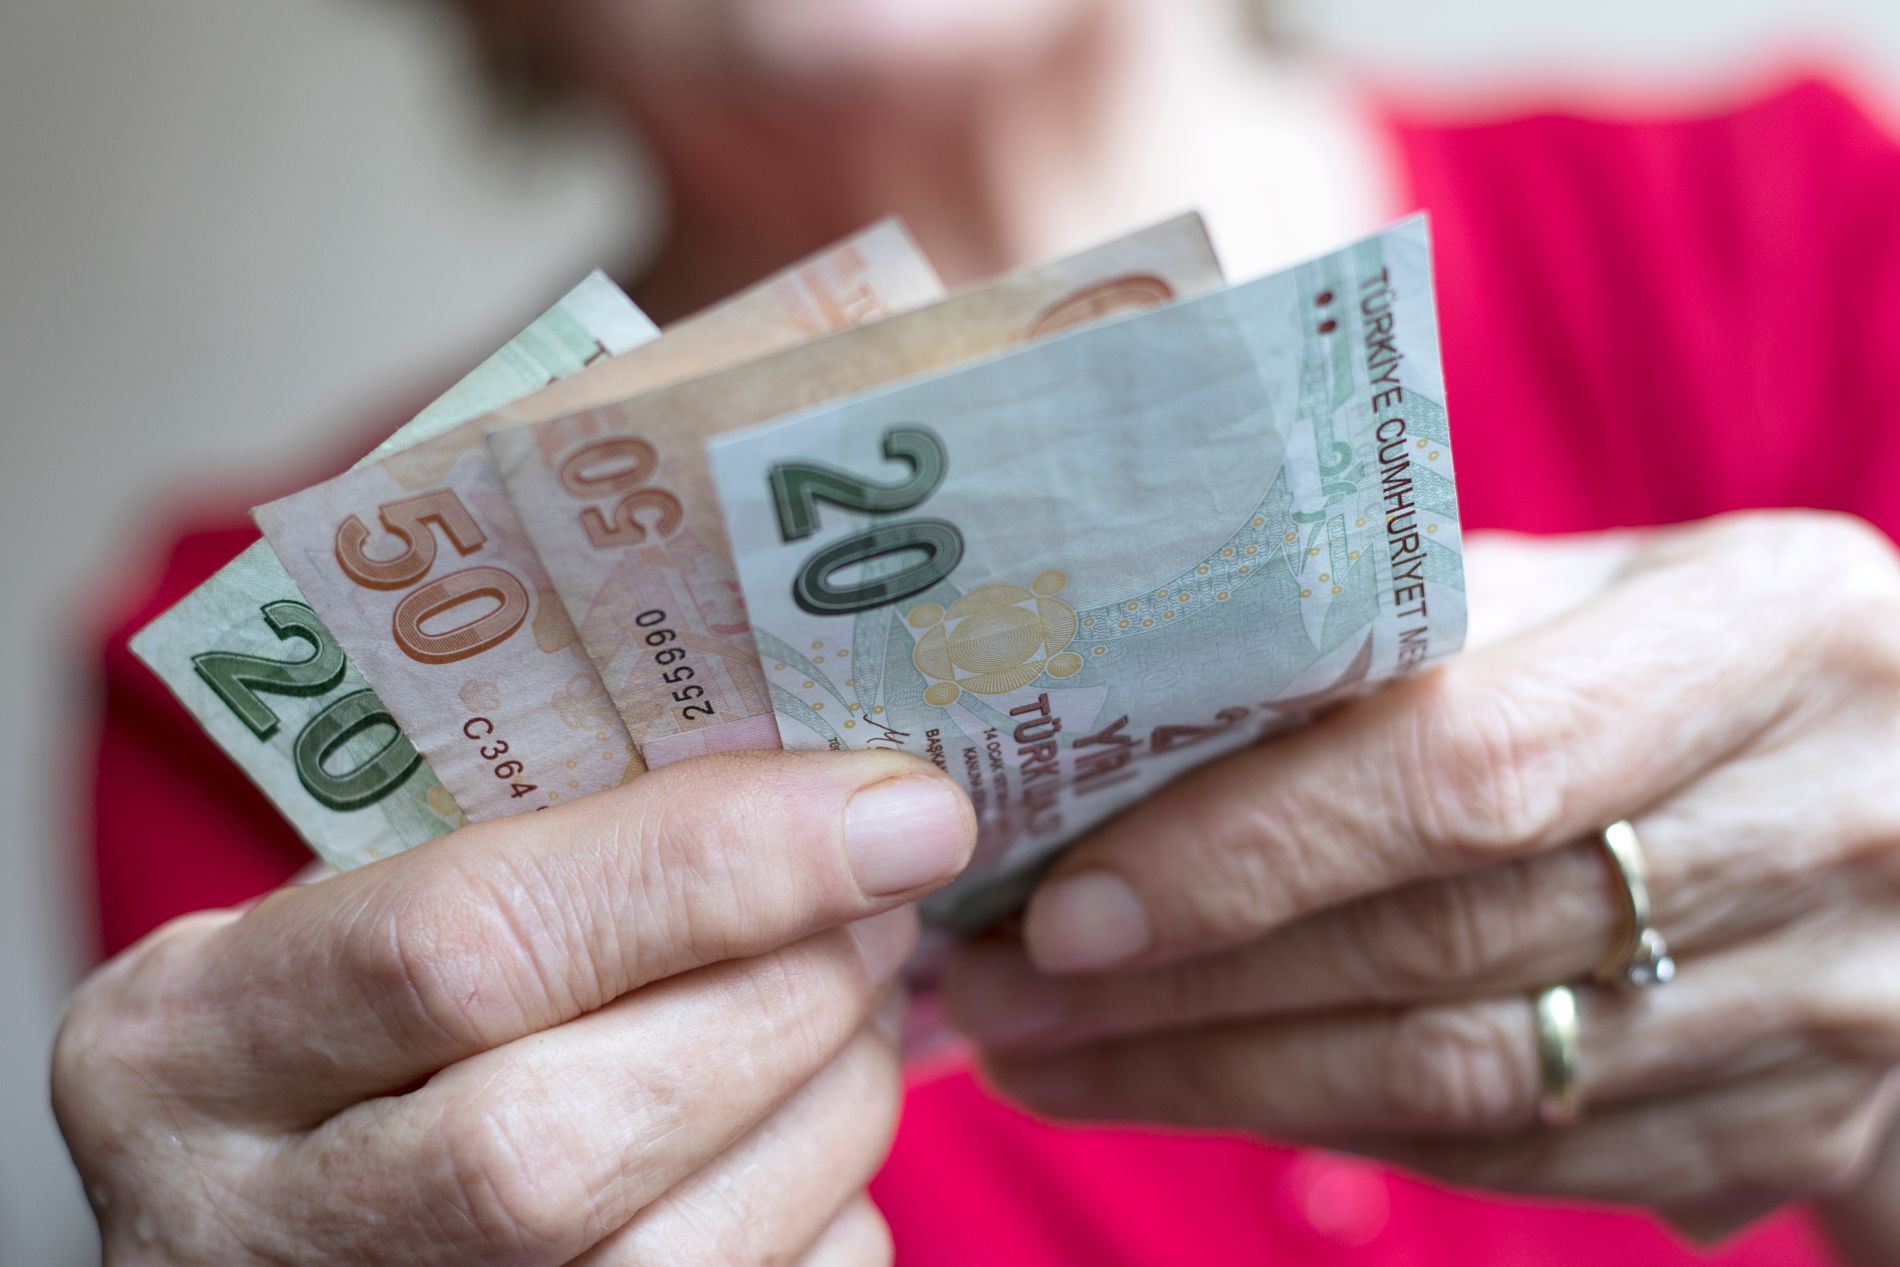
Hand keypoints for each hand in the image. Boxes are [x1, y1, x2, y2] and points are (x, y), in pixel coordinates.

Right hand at [54, 750, 974, 1265]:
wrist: (258, 1241)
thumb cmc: (327, 1040)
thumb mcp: (338, 917)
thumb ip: (522, 855)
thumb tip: (810, 790)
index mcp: (191, 1048)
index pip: (471, 945)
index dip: (711, 866)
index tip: (896, 807)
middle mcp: (262, 1235)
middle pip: (577, 1133)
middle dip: (788, 993)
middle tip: (880, 898)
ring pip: (685, 1256)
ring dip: (831, 1100)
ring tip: (847, 1004)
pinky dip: (825, 1209)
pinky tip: (797, 1135)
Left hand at [946, 512, 1899, 1239]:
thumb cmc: (1711, 663)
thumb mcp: (1610, 588)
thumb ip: (1415, 623)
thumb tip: (1132, 697)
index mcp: (1770, 632)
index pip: (1470, 764)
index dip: (1250, 848)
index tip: (1063, 900)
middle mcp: (1825, 821)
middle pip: (1445, 942)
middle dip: (1187, 988)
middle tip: (1000, 990)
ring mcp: (1830, 1002)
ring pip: (1469, 1081)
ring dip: (1223, 1080)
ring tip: (1048, 1054)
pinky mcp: (1795, 1122)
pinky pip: (1527, 1160)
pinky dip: (1337, 1129)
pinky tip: (1201, 1091)